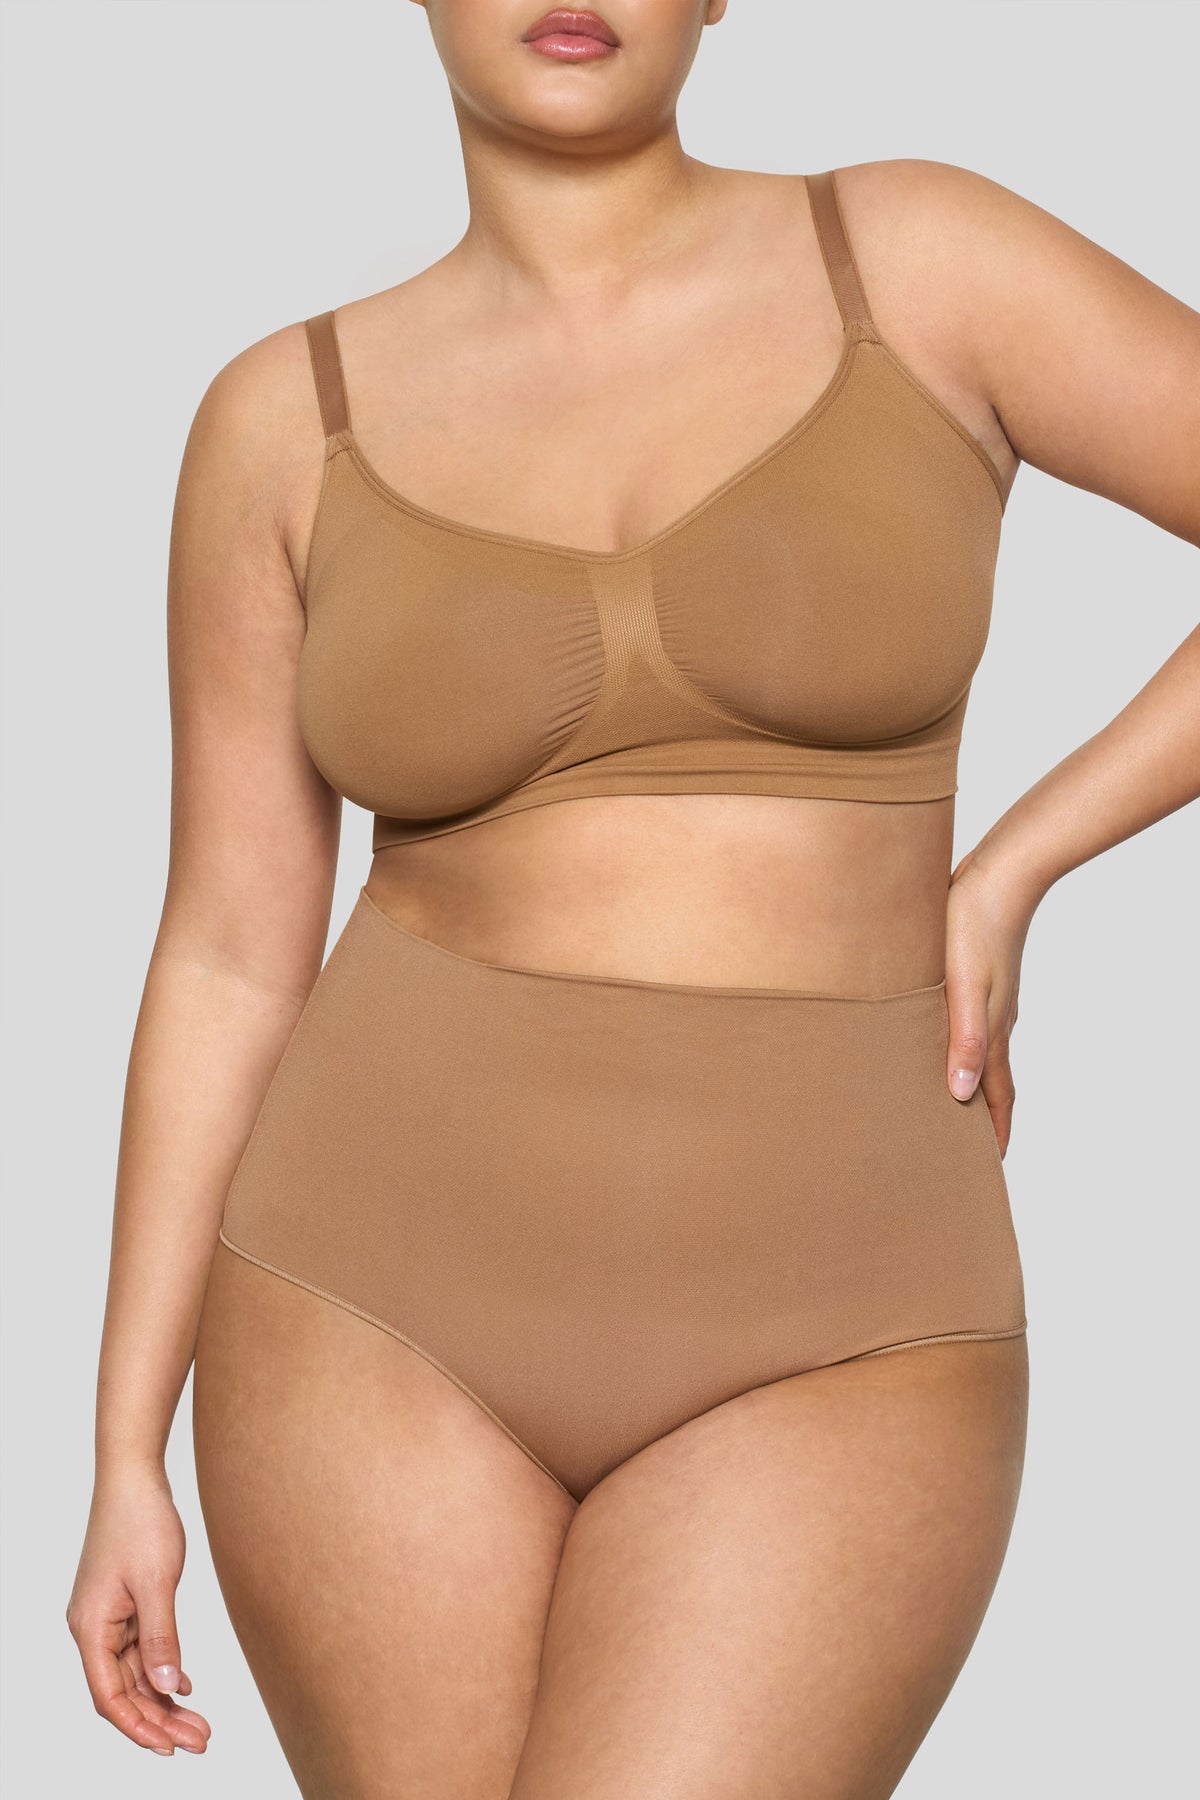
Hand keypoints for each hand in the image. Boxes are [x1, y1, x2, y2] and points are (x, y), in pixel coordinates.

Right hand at [65, 1464, 209, 1756]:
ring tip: (198, 1722)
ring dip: (163, 1699)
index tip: (171, 1749)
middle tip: (200, 1740)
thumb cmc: (140, 1521)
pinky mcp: (124, 1604)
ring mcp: (109, 1617)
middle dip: (159, 1720)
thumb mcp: (156, 1582)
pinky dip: (162, 1669)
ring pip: (135, 1673)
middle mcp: (94, 1628)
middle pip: (124, 1690)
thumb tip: (165, 1689)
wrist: (134, 1477)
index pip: (110, 1696)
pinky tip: (184, 1683)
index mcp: (91, 1628)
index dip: (139, 1728)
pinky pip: (141, 1649)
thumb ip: (161, 1638)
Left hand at [944, 845, 1040, 1157]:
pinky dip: (958, 1043)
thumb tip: (961, 1092)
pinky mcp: (975, 974)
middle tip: (965, 1144)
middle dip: (981, 1114)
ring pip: (979, 1049)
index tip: (991, 1163)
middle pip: (991, 1078)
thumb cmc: (976, 926)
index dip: (995, 1130)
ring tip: (948, 1098)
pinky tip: (940, 1036)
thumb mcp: (966, 987)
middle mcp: (995, 1018)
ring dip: (968, 1078)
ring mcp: (989, 996)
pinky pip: (968, 1022)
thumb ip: (964, 1039)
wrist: (999, 874)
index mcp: (994, 1029)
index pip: (997, 1094)